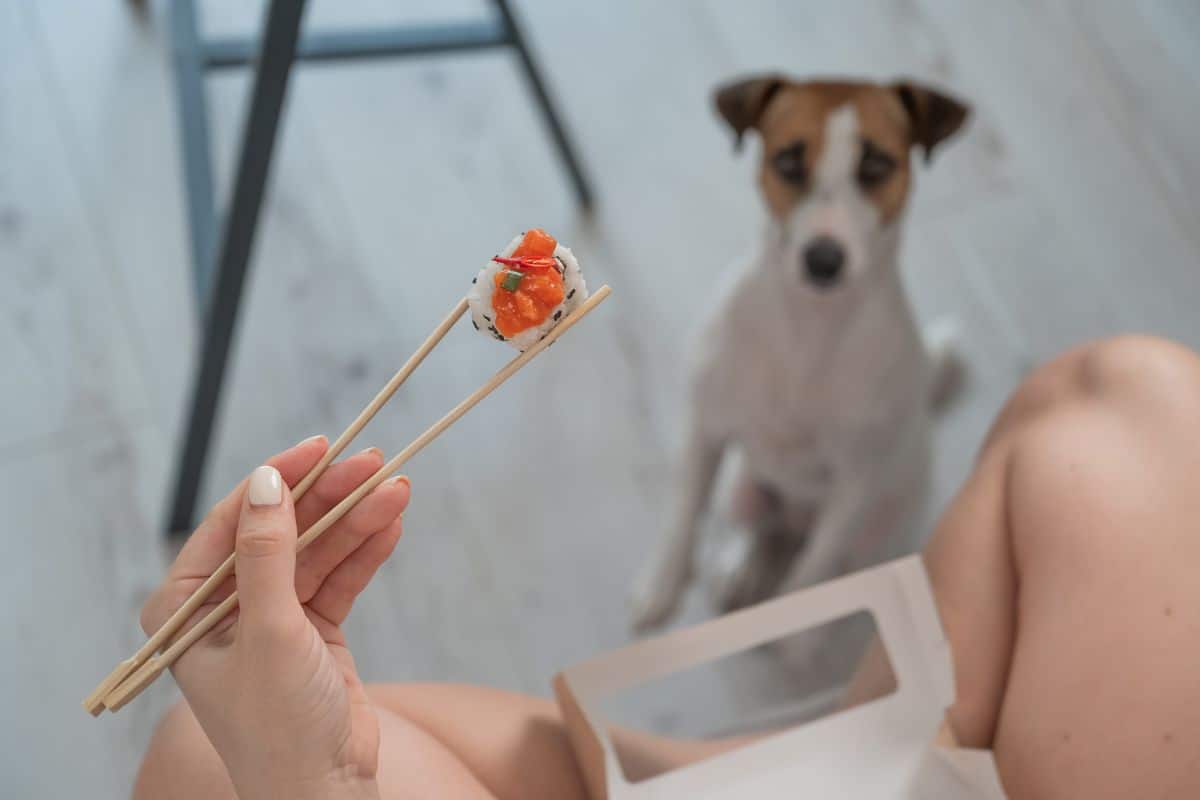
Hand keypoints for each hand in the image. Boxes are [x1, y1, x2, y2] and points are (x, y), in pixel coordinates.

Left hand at [139, 437, 409, 799]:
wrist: (325, 790)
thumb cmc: (277, 725)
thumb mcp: (268, 632)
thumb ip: (266, 553)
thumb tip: (266, 481)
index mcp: (186, 608)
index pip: (230, 523)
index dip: (276, 479)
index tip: (317, 447)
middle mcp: (226, 607)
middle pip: (282, 531)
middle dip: (327, 497)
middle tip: (371, 463)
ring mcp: (272, 616)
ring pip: (317, 550)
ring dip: (356, 520)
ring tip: (396, 488)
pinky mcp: (313, 630)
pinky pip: (339, 578)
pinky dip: (366, 552)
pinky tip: (392, 522)